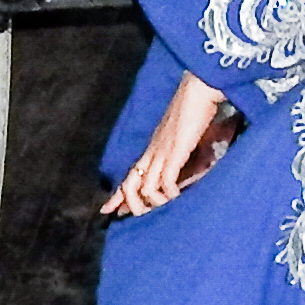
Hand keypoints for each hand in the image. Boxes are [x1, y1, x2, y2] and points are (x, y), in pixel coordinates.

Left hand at [104, 75, 230, 217]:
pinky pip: (165, 182)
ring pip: (143, 187)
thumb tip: (198, 166)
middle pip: (129, 184)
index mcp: (152, 148)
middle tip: (136, 216)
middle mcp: (152, 152)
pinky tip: (177, 198)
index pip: (128, 175)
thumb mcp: (184, 137)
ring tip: (164, 208)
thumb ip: (185, 153)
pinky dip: (170, 194)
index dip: (117, 195)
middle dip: (130, 204)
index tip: (107, 210)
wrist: (198, 89)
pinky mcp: (174, 152)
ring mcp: (161, 152)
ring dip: (153, 203)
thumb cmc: (194, 109)